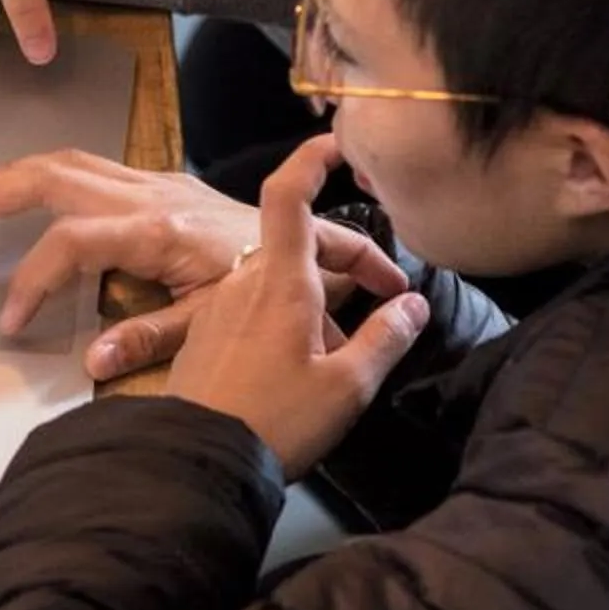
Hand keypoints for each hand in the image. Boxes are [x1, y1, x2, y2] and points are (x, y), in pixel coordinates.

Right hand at [0, 149, 410, 381]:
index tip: (10, 322)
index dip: (33, 281)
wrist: (317, 249)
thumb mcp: (220, 322)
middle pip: (55, 179)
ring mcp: (153, 186)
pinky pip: (87, 168)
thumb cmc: (277, 289)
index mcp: (162, 230)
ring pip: (67, 163)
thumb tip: (93, 359)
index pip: (73, 244)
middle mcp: (151, 197)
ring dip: (11, 176)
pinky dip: (43, 174)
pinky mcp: (157, 187)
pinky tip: (18, 186)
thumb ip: (154, 338)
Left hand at [166, 137, 428, 479]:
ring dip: (320, 296)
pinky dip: (289, 318)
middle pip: (301, 241)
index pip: (290, 194)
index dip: (311, 159)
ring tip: (346, 351)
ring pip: (280, 279)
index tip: (338, 143)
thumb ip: (386, 338)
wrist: (196, 466)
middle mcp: (244, 282)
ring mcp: (220, 309)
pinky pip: (255, 308)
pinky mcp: (206, 338)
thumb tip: (412, 306)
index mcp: (280, 282)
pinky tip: (304, 367)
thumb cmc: (274, 423)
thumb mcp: (348, 387)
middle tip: (390, 300)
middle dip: (351, 258)